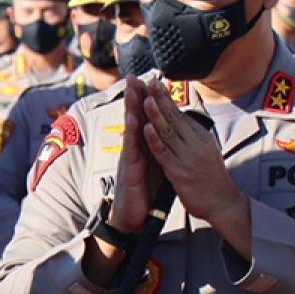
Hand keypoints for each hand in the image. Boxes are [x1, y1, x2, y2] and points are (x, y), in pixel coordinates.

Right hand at [103, 77, 160, 236]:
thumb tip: (166, 136)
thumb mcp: (154, 166)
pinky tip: (133, 122)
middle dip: (133, 96)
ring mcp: (129, 158)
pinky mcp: (128, 171)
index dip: (145, 99)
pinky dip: (132, 135)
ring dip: (130, 109)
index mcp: (143, 147)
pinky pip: (131, 150)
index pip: (144, 118)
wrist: (133, 217)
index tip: (148, 80)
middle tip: (132, 76)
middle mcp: (134, 149)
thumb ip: (158, 150)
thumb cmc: (144, 192)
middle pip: (134, 118)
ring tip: (131, 90)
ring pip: (130, 129)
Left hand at [140, 81, 243, 223]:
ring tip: (145, 98)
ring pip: (168, 131)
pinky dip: (154, 139)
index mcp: (200, 135)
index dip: (166, 97)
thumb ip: (191, 134)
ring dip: (156, 114)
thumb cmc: (210, 177)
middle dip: (160, 98)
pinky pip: (164, 152)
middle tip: (149, 81)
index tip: (155, 81)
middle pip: (174, 116)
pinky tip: (146, 128)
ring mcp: (187, 156)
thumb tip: (181, 117)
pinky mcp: (179, 171)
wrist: (222, 202)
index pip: (179, 112)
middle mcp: (195, 142)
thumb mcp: (205, 149)